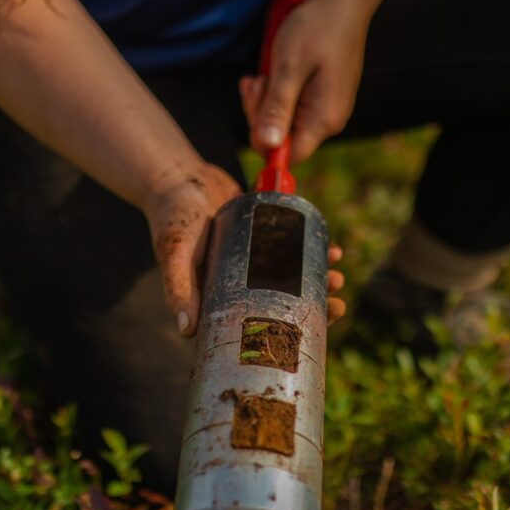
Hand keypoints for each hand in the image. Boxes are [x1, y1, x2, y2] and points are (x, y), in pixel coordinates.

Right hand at [143, 163, 346, 336]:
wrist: (179, 177)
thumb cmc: (171, 218)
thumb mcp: (174, 253)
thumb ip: (179, 287)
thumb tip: (187, 331)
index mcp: (218, 298)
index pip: (255, 325)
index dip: (284, 332)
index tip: (313, 332)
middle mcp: (239, 284)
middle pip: (281, 304)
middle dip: (313, 307)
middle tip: (338, 304)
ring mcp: (254, 261)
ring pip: (292, 279)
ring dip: (318, 280)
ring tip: (336, 275)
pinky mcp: (264, 236)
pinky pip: (293, 249)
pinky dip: (313, 250)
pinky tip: (331, 250)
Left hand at [239, 0, 374, 163]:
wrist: (342, 2)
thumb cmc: (317, 28)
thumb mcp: (289, 67)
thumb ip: (278, 108)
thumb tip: (267, 145)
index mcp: (324, 119)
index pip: (289, 157)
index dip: (265, 143)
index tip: (254, 109)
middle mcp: (328, 121)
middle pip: (283, 140)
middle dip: (261, 115)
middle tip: (256, 83)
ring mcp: (326, 110)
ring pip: (284, 123)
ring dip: (265, 102)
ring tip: (261, 76)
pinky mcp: (321, 99)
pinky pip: (291, 108)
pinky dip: (275, 94)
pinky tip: (270, 75)